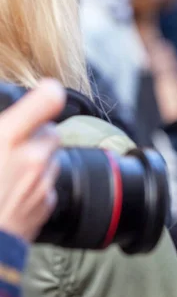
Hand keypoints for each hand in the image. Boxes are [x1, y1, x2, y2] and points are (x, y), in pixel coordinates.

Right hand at [0, 80, 65, 241]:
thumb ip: (0, 135)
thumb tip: (6, 131)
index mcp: (7, 139)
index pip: (48, 99)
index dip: (47, 93)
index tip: (42, 92)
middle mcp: (32, 158)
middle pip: (50, 131)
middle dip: (34, 133)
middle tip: (10, 144)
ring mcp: (42, 183)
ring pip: (51, 157)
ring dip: (36, 158)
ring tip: (6, 170)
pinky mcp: (46, 204)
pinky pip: (48, 183)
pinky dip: (36, 183)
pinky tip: (12, 191)